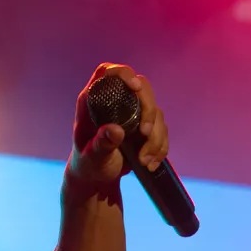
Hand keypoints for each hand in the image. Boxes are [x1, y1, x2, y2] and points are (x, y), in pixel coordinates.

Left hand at [67, 65, 169, 199]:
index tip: (135, 87)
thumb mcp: (92, 158)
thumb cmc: (89, 165)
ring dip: (155, 137)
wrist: (98, 177)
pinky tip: (151, 163)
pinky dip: (160, 147)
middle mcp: (115, 101)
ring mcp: (132, 111)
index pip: (108, 73)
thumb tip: (116, 130)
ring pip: (155, 111)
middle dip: (149, 110)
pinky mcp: (144, 125)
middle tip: (145, 133)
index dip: (123, 74)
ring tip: (144, 161)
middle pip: (142, 88)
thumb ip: (101, 144)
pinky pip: (161, 129)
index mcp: (94, 101)